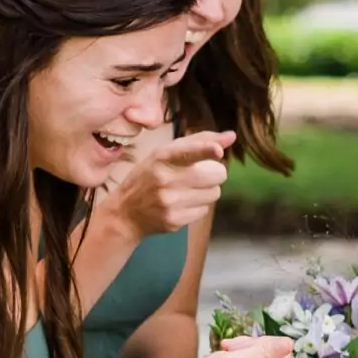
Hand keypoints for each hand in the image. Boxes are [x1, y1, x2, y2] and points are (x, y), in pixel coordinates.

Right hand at [106, 131, 234, 237]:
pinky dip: (197, 207)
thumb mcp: (166, 153)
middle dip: (214, 174)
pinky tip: (180, 204)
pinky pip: (204, 211)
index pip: (188, 151)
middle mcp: (165, 179)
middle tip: (198, 175)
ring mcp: (169, 202)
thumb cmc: (151, 175)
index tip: (218, 151)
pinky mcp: (174, 220)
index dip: (205, 150)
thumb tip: (231, 136)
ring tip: (186, 191)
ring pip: (214, 194)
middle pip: (216, 175)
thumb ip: (199, 141)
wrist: (126, 212)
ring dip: (207, 191)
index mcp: (162, 157)